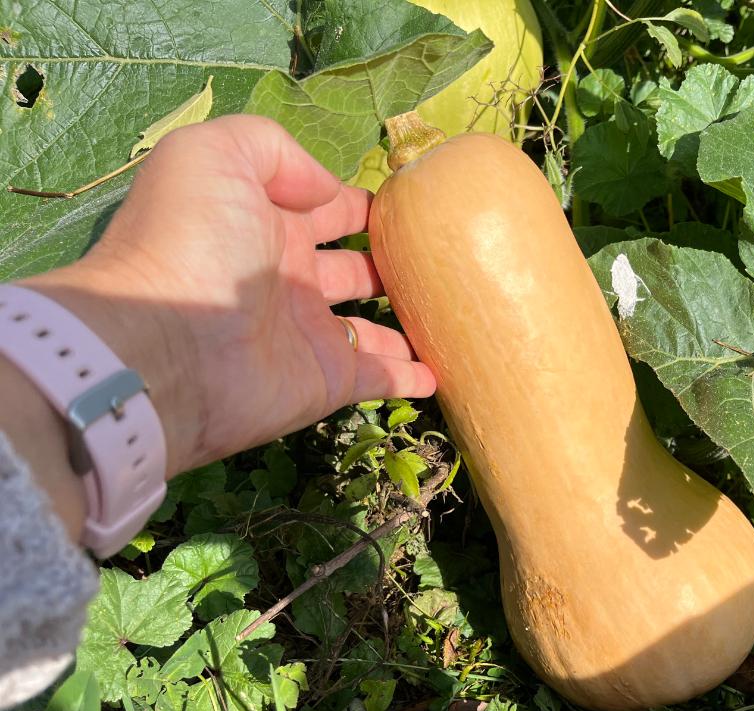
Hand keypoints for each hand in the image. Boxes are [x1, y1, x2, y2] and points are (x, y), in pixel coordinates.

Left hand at [20, 114, 433, 478]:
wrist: (164, 345)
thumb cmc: (190, 242)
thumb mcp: (213, 155)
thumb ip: (274, 149)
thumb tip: (330, 191)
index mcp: (266, 223)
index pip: (326, 208)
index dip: (362, 203)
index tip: (411, 203)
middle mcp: (290, 278)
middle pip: (353, 268)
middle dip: (390, 262)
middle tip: (438, 257)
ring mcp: (310, 333)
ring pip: (372, 326)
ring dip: (407, 321)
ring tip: (451, 310)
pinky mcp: (328, 380)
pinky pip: (380, 378)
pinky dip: (411, 377)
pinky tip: (443, 370)